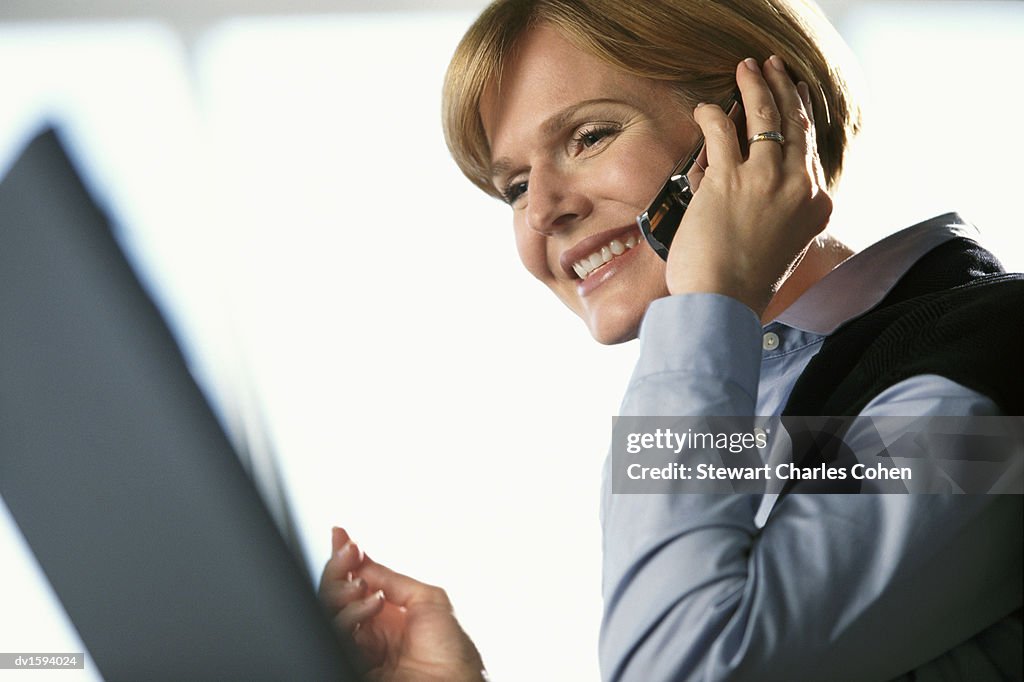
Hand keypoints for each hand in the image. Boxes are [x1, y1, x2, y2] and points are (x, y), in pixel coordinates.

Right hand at [319, 527, 486, 681]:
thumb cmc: (452, 654)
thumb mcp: (427, 600)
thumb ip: (391, 578)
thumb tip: (361, 558)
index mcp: (388, 613)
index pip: (358, 580)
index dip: (346, 557)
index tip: (341, 534)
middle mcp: (371, 629)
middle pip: (337, 594)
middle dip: (339, 567)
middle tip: (347, 551)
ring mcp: (360, 648)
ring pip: (330, 611)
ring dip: (342, 589)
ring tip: (363, 585)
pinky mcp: (351, 663)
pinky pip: (336, 634)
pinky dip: (350, 613)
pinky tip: (372, 603)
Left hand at [666, 55, 831, 317]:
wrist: (723, 303)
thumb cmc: (743, 285)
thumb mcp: (779, 246)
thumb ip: (776, 212)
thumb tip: (750, 183)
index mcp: (816, 205)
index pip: (811, 148)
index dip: (801, 116)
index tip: (795, 98)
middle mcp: (799, 187)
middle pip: (795, 124)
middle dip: (783, 89)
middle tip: (773, 68)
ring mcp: (766, 180)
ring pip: (764, 117)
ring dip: (754, 86)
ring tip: (746, 68)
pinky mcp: (730, 179)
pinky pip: (722, 131)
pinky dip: (712, 114)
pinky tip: (707, 106)